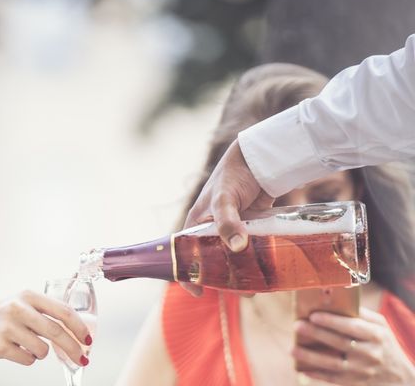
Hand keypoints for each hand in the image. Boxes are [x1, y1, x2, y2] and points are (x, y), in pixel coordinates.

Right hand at [0, 290, 91, 366]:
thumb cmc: (4, 313)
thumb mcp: (25, 302)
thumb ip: (47, 312)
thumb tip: (77, 331)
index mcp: (29, 296)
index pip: (62, 311)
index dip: (79, 327)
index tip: (87, 339)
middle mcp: (19, 308)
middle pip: (56, 331)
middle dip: (72, 348)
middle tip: (81, 358)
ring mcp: (8, 327)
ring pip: (42, 349)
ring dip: (43, 353)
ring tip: (31, 346)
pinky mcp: (0, 346)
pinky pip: (28, 360)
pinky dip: (29, 359)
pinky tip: (19, 350)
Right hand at [180, 140, 272, 296]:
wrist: (257, 160)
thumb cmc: (232, 176)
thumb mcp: (224, 199)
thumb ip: (228, 222)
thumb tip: (237, 247)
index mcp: (196, 225)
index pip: (185, 255)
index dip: (188, 275)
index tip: (198, 293)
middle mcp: (211, 231)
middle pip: (212, 262)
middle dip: (224, 279)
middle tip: (242, 291)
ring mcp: (232, 230)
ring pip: (233, 258)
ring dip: (243, 272)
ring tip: (258, 285)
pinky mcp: (250, 228)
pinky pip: (250, 249)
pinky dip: (256, 260)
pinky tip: (267, 270)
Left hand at [293, 307, 414, 384]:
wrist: (399, 376)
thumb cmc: (383, 342)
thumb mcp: (380, 325)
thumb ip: (360, 313)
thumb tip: (334, 299)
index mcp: (376, 335)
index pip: (352, 327)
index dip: (332, 322)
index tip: (313, 315)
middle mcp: (371, 353)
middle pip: (340, 343)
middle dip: (317, 334)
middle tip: (297, 325)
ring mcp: (363, 370)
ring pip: (334, 364)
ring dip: (312, 357)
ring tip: (293, 349)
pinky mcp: (356, 382)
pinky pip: (335, 379)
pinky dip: (318, 375)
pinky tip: (303, 369)